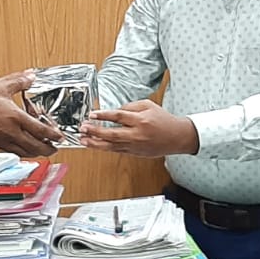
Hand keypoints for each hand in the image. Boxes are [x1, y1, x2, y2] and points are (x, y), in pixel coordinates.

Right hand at [0, 71, 64, 156]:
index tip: (59, 137)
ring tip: (40, 151)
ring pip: (24, 152)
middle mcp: (11, 132)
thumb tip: (30, 76)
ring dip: (35, 152)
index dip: (53, 135)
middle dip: (47, 149)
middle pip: (35, 147)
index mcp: (15, 118)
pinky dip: (20, 152)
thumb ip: (18, 81)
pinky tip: (19, 149)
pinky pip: (11, 151)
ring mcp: (1, 140)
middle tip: (54, 148)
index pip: (40, 131)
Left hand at [78, 100, 198, 157]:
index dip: (103, 115)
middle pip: (112, 134)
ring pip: (112, 146)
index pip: (118, 116)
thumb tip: (114, 111)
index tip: (92, 114)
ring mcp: (135, 146)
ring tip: (83, 140)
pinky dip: (104, 148)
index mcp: (141, 120)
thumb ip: (130, 107)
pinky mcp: (134, 153)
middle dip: (95, 131)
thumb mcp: (148, 106)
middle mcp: (137, 134)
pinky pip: (116, 151)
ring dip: (95, 143)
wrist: (176, 137)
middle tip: (83, 128)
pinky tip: (95, 146)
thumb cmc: (163, 120)